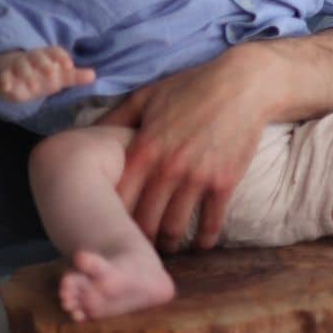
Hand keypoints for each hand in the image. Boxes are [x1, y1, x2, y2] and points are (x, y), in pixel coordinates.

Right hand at [0, 47, 94, 102]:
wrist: (15, 76)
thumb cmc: (41, 74)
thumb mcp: (59, 77)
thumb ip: (74, 77)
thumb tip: (94, 76)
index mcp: (47, 55)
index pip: (55, 51)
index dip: (62, 57)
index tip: (69, 66)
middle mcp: (32, 57)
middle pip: (38, 56)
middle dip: (45, 64)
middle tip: (52, 74)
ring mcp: (17, 65)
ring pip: (21, 65)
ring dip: (27, 74)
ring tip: (35, 86)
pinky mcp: (5, 74)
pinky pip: (4, 75)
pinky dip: (5, 80)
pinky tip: (8, 87)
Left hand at [99, 43, 275, 251]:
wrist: (245, 84)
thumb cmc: (193, 87)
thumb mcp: (147, 96)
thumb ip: (116, 118)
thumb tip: (87, 135)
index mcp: (143, 149)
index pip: (116, 199)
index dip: (108, 219)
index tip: (109, 226)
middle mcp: (167, 168)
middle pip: (142, 221)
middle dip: (136, 238)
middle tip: (134, 245)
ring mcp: (198, 177)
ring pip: (174, 228)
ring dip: (168, 244)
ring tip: (165, 248)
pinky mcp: (225, 182)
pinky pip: (211, 222)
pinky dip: (205, 239)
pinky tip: (201, 244)